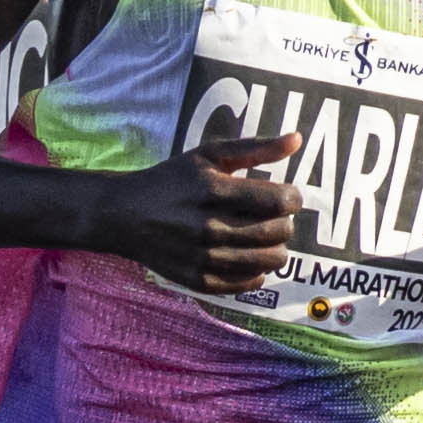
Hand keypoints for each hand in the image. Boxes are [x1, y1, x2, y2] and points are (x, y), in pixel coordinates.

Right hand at [104, 130, 300, 294]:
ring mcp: (203, 257)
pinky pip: (251, 282)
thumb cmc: (173, 181)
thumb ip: (256, 148)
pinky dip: (257, 269)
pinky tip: (245, 253)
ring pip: (271, 260)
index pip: (280, 201)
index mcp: (213, 191)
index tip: (285, 195)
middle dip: (285, 221)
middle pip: (279, 232)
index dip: (292, 198)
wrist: (124, 215)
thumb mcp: (209, 155)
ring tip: (262, 234)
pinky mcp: (199, 280)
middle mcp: (208, 227)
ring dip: (276, 246)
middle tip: (272, 215)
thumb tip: (297, 139)